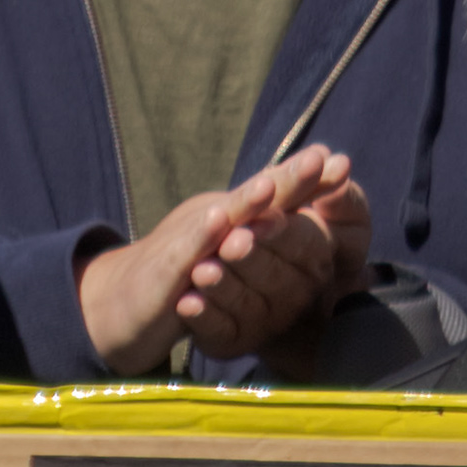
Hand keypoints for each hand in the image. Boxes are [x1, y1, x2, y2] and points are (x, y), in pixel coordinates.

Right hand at [75, 146, 372, 377]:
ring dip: (247, 201)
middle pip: (254, 197)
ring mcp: (188, 243)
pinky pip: (183, 255)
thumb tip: (326, 247)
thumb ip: (267, 246)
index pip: (276, 197)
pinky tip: (218, 223)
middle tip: (319, 159)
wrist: (123, 306)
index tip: (342, 163)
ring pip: (221, 221)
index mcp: (233, 220)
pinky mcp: (164, 272)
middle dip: (287, 179)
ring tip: (272, 184)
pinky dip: (200, 238)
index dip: (305, 181)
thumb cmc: (184, 283)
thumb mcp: (231, 262)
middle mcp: (213, 222)